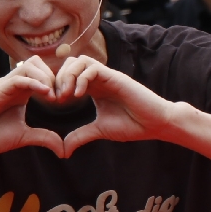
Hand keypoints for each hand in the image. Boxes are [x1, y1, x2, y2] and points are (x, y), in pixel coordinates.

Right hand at [0, 57, 67, 158]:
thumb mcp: (24, 137)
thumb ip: (44, 138)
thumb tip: (64, 150)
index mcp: (22, 92)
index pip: (44, 74)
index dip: (58, 83)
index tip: (67, 100)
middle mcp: (14, 84)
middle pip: (39, 63)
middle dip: (55, 77)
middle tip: (62, 97)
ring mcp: (5, 85)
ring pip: (31, 65)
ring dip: (47, 78)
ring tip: (53, 97)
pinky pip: (20, 77)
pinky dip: (35, 83)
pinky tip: (46, 95)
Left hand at [45, 55, 176, 155]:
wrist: (155, 124)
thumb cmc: (132, 125)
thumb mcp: (99, 130)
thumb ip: (80, 136)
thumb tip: (63, 150)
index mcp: (94, 88)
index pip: (68, 74)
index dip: (57, 85)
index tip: (55, 103)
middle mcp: (99, 79)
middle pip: (70, 63)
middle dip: (59, 78)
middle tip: (59, 98)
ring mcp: (107, 76)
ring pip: (80, 60)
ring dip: (68, 75)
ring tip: (67, 95)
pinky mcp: (115, 77)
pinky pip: (93, 67)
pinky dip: (81, 78)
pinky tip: (80, 95)